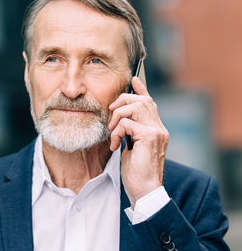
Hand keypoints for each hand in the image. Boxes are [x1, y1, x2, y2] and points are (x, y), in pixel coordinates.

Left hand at [108, 77, 168, 207]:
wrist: (145, 191)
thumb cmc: (137, 173)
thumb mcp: (132, 148)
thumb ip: (130, 133)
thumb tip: (119, 121)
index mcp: (156, 129)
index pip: (150, 102)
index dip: (141, 89)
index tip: (133, 79)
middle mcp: (159, 128)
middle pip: (142, 100)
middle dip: (122, 101)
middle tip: (111, 116)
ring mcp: (157, 131)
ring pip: (135, 106)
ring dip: (118, 116)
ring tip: (113, 132)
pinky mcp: (149, 137)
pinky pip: (127, 123)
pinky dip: (116, 132)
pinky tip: (115, 145)